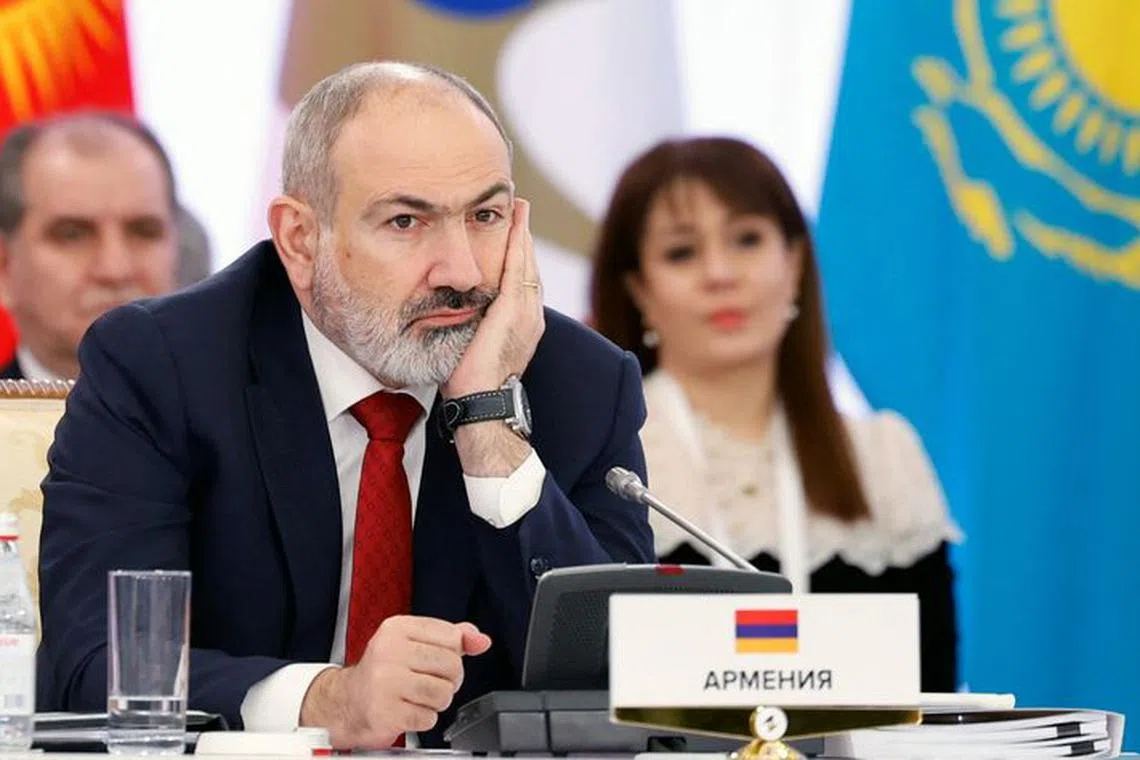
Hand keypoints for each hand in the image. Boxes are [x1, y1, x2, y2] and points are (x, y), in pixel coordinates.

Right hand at [299, 616, 491, 748]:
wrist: (346, 703)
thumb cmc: (385, 672)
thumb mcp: (416, 643)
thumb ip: (452, 638)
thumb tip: (481, 640)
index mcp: (398, 628)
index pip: (453, 637)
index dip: (452, 654)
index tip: (435, 661)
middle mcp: (389, 651)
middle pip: (452, 665)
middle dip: (448, 680)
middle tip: (430, 682)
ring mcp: (385, 681)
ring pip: (443, 693)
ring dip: (437, 702)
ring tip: (419, 697)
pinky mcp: (385, 711)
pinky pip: (428, 718)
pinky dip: (424, 719)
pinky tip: (408, 711)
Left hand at [442, 198, 543, 398]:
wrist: (481, 401)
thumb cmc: (469, 383)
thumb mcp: (470, 345)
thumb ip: (467, 325)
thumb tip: (443, 312)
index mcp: (522, 324)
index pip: (522, 280)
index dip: (517, 255)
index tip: (510, 233)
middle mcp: (532, 315)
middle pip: (529, 266)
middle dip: (523, 236)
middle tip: (519, 208)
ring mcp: (528, 312)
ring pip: (527, 262)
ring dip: (522, 232)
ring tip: (519, 207)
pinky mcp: (515, 309)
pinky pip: (519, 267)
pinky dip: (519, 243)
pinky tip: (516, 223)